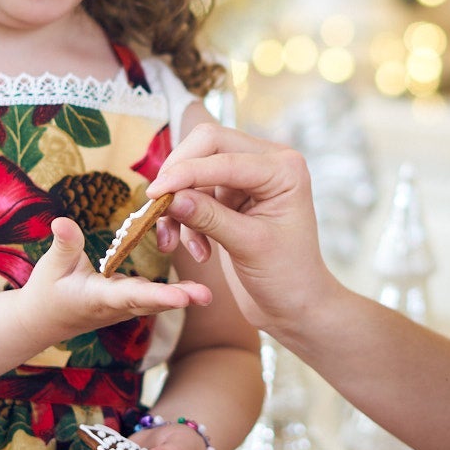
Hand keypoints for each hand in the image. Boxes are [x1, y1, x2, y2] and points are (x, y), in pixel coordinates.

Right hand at [21, 218, 209, 347]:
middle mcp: (118, 306)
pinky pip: (156, 297)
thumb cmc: (47, 290)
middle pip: (152, 302)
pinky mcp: (131, 301)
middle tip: (207, 296)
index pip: (130, 295)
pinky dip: (176, 294)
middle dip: (180, 299)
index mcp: (99, 298)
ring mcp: (126, 307)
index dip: (156, 294)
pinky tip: (198, 289)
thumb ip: (64, 245)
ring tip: (208, 294)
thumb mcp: (52, 266)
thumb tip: (63, 221)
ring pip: (157, 301)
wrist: (45, 321)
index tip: (182, 297)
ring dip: (183, 297)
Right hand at [146, 124, 338, 340]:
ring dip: (179, 205)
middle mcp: (268, 162)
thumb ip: (209, 218)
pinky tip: (199, 251)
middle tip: (157, 209)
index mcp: (284, 168)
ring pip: (196, 170)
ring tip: (173, 244)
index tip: (154, 194)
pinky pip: (196, 192)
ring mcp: (249, 176)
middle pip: (207, 145)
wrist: (295, 304)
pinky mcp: (233, 194)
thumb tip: (170, 197)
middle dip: (179, 177)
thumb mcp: (248, 246)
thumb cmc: (286, 277)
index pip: (225, 156)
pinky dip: (187, 219)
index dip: (185, 172)